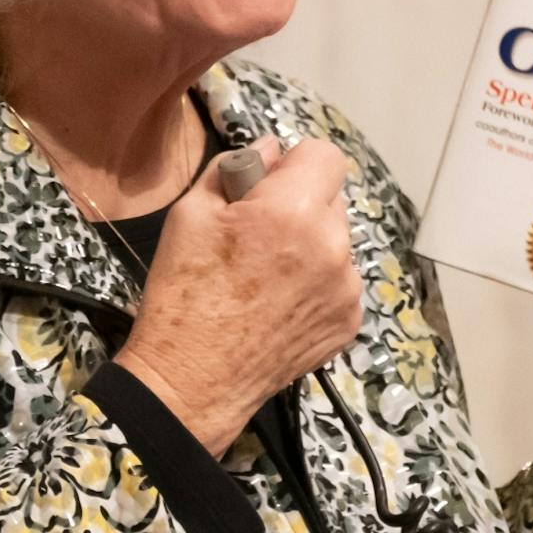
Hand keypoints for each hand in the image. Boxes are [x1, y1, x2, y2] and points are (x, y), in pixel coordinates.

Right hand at [116, 138, 364, 455]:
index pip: (325, 155)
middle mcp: (333, 246)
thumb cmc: (183, 294)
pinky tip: (279, 304)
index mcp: (293, 211)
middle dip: (301, 203)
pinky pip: (339, 281)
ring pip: (337, 241)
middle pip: (331, 198)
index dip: (294, 163)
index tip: (267, 184)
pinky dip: (316, 283)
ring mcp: (347, 289)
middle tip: (257, 233)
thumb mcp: (189, 214)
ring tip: (266, 276)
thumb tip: (269, 150)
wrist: (192, 382)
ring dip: (311, 244)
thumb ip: (234, 169)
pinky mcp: (349, 322)